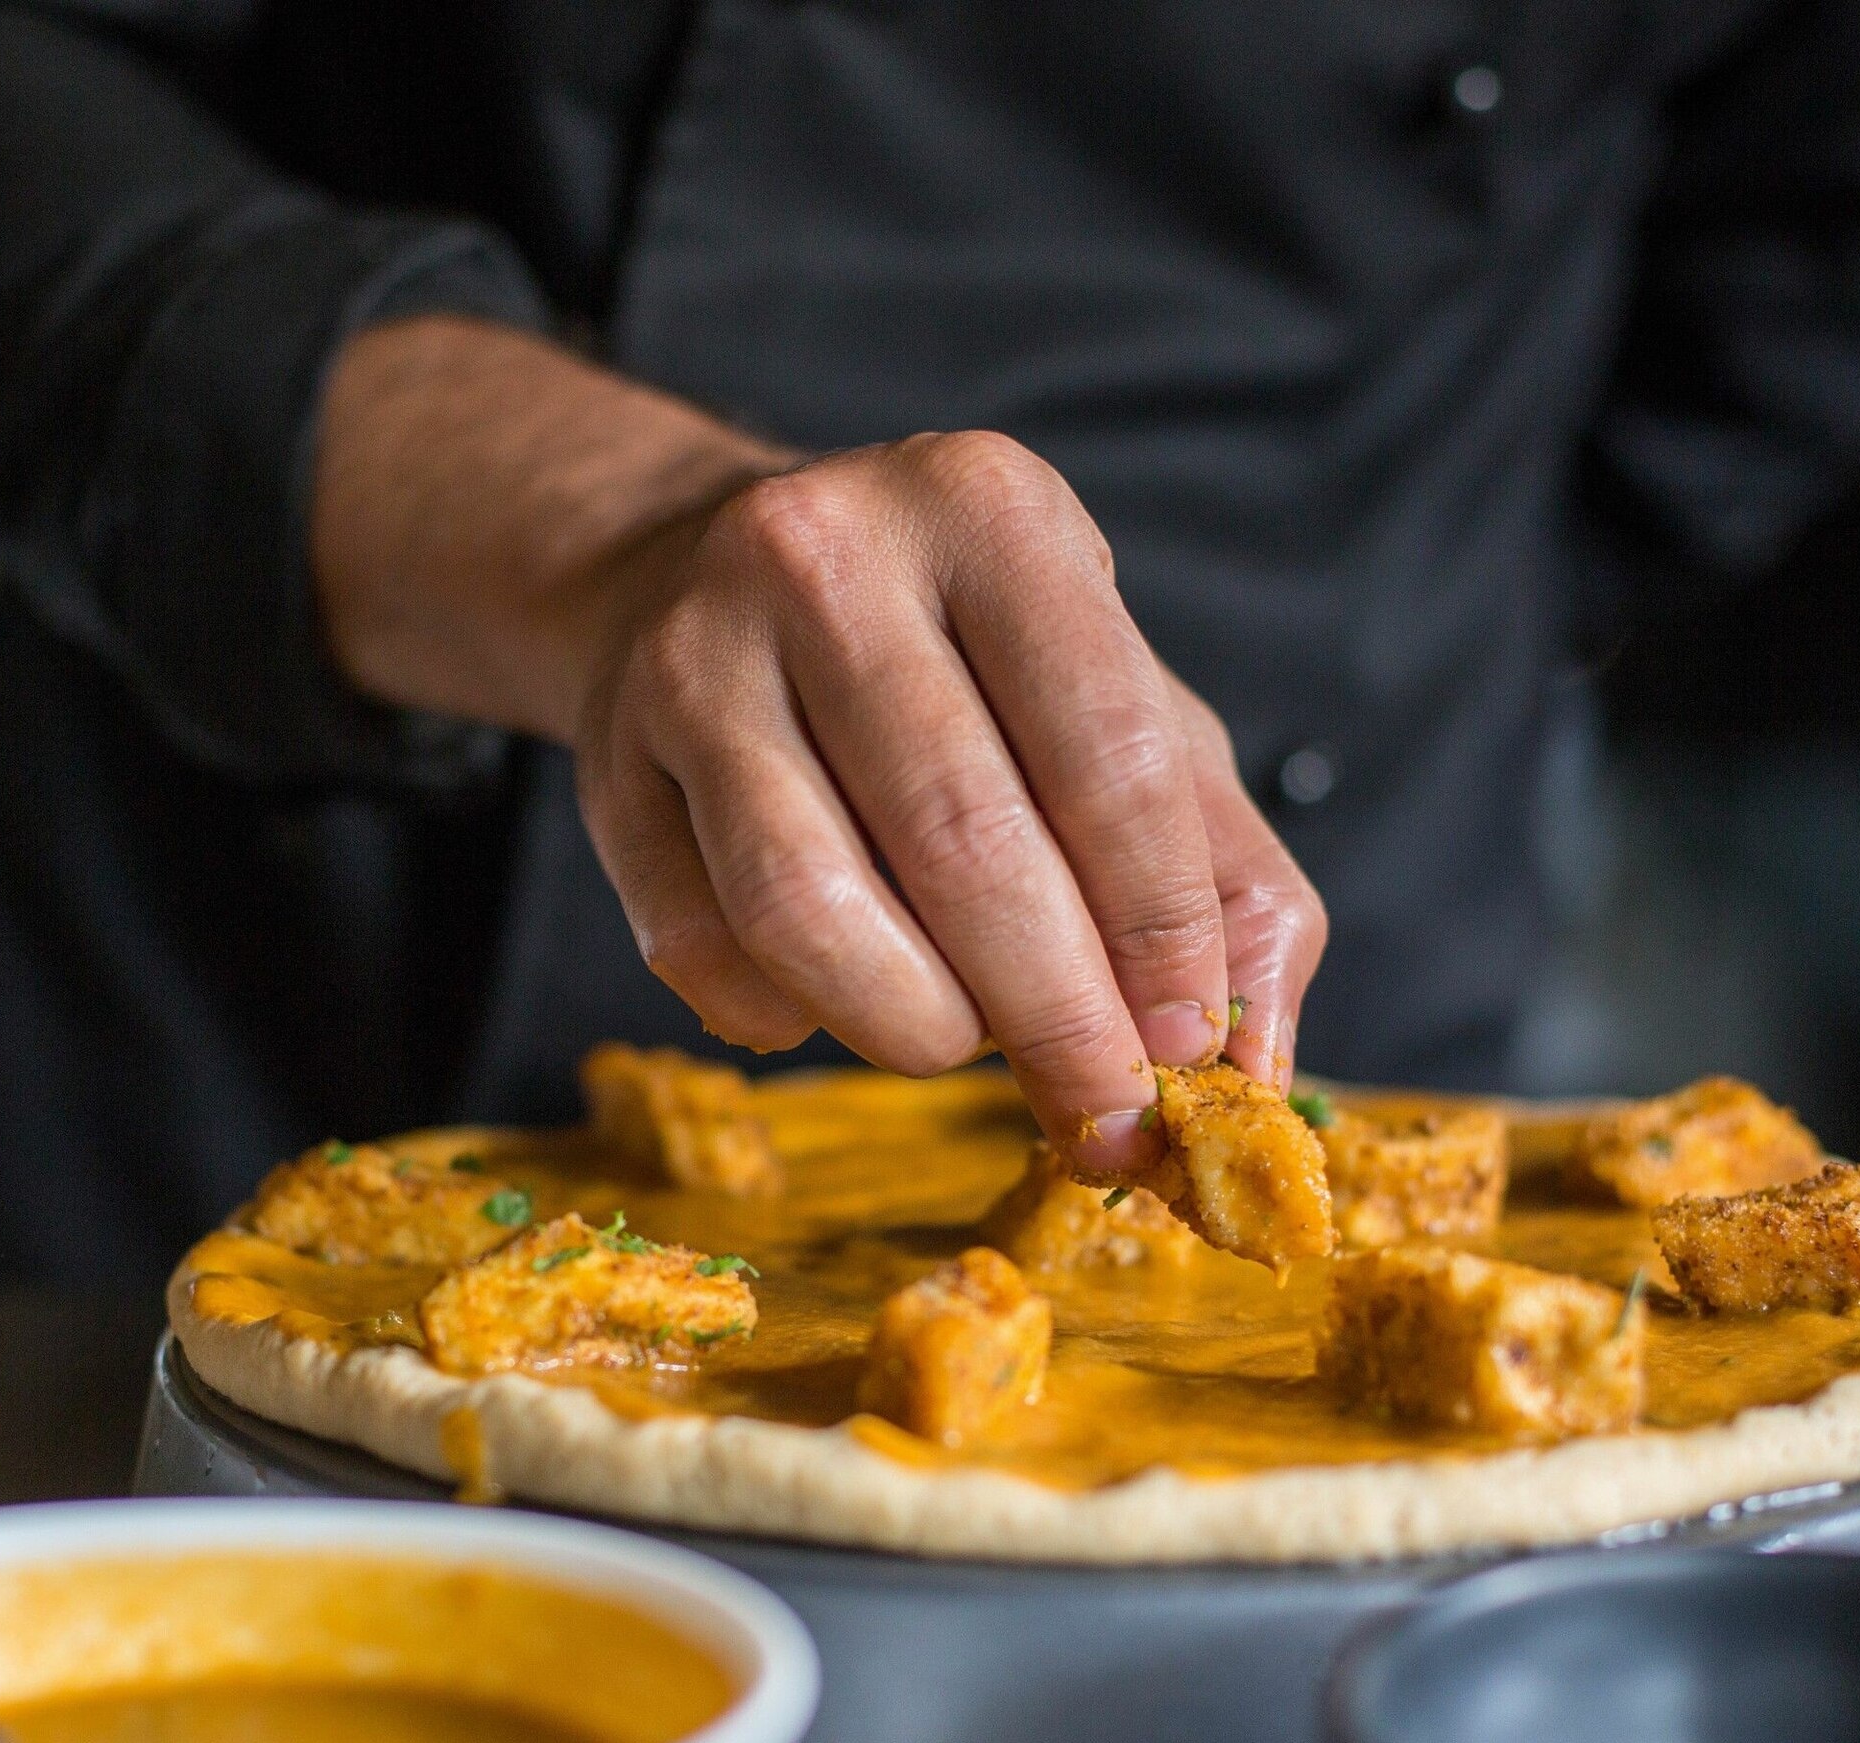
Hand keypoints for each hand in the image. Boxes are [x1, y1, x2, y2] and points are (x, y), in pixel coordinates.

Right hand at [315, 319, 1323, 1167]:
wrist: (708, 578)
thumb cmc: (965, 668)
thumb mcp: (1119, 706)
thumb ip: (1223, 874)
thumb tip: (1252, 1065)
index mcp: (991, 510)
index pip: (1108, 751)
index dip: (1160, 929)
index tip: (1190, 1050)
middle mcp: (825, 553)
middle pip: (961, 841)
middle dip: (1054, 1016)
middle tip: (1102, 1115)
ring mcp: (693, 656)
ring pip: (808, 908)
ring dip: (915, 1027)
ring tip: (966, 1044)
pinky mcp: (606, 763)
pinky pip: (701, 951)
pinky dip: (792, 1017)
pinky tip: (841, 994)